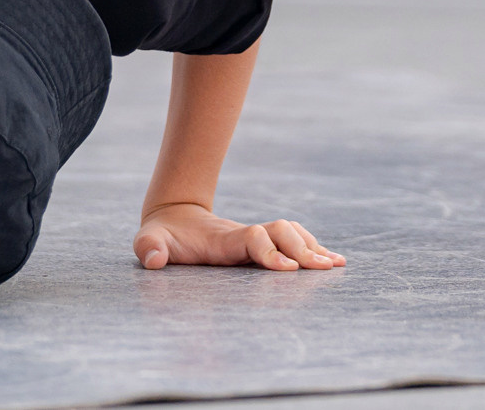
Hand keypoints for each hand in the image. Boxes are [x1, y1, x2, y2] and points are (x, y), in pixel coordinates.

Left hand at [132, 201, 343, 272]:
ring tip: (336, 265)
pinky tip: (332, 262)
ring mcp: (254, 237)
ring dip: (313, 247)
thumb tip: (154, 260)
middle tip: (325, 269)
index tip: (288, 269)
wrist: (174, 214)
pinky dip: (313, 248)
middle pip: (281, 232)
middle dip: (303, 250)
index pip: (253, 238)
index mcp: (221, 239)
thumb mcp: (148, 240)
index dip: (270, 251)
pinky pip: (292, 240)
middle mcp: (243, 235)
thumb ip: (149, 248)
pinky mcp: (260, 243)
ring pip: (291, 233)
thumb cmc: (161, 235)